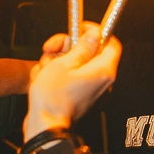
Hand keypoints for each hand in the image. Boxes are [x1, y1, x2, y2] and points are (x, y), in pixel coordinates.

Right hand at [24, 23, 120, 137]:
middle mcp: (100, 79)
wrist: (44, 125)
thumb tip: (94, 34)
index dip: (96, 32)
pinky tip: (42, 78)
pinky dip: (55, 73)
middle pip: (88, 51)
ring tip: (43, 70)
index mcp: (102, 70)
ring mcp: (89, 87)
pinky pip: (70, 75)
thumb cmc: (52, 97)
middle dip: (66, 47)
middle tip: (50, 48)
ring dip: (56, 61)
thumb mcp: (63, 63)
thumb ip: (81, 47)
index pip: (111, 42)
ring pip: (75, 62)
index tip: (80, 28)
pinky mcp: (78, 94)